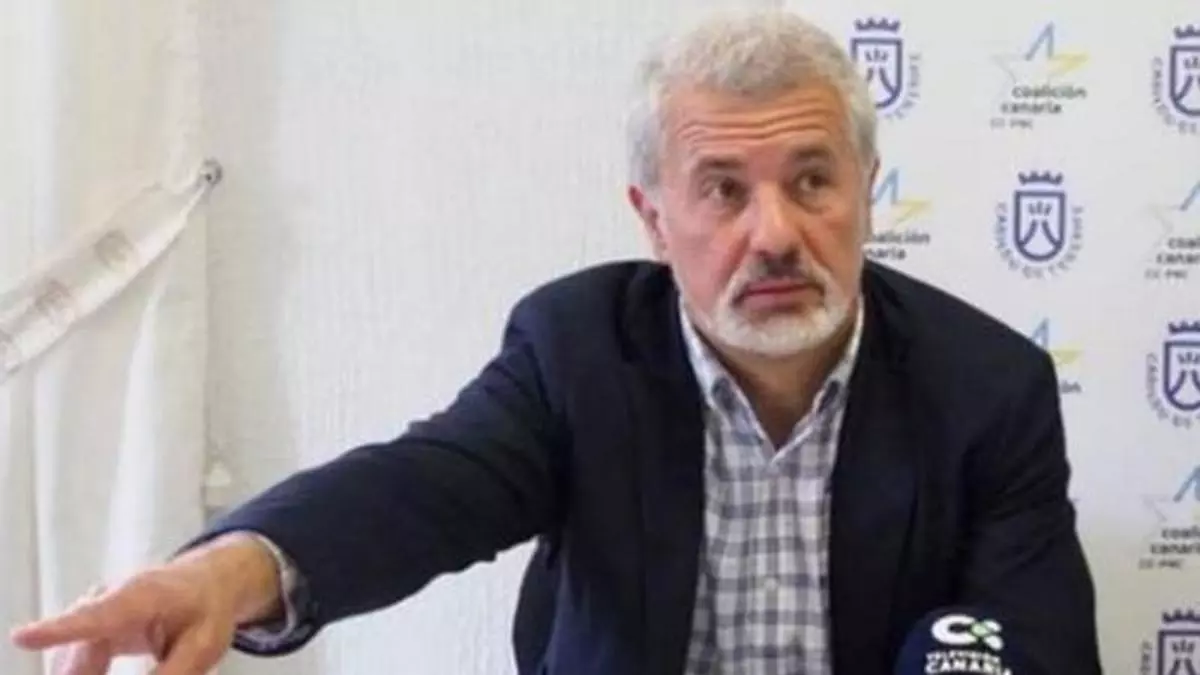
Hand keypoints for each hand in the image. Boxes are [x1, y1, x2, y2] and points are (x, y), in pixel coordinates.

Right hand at [10, 533, 282, 674]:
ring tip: (148, 654)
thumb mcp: (203, 646)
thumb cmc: (207, 609)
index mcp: (141, 595)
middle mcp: (108, 597)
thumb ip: (172, 674)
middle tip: (118, 671)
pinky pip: (75, 660)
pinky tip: (102, 672)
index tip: (22, 637)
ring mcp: (93, 608)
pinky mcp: (89, 623)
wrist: (207, 582)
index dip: (59, 629)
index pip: (95, 615)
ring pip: (73, 660)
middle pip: (79, 651)